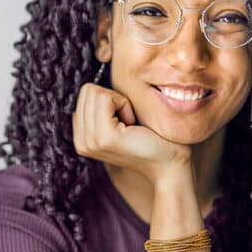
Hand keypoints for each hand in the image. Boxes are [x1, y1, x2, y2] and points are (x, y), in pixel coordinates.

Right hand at [72, 82, 191, 184]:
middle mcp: (81, 142)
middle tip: (129, 121)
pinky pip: (105, 97)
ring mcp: (90, 141)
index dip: (109, 100)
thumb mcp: (121, 122)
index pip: (84, 96)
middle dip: (112, 98)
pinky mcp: (104, 136)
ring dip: (119, 101)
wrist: (170, 165)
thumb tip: (94, 86)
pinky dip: (123, 103)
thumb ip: (102, 109)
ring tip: (131, 124)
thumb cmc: (153, 139)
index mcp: (82, 138)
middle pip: (87, 91)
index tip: (126, 120)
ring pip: (94, 92)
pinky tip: (133, 124)